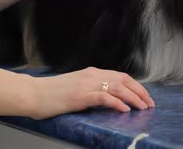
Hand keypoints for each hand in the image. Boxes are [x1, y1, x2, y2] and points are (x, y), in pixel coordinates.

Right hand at [29, 67, 154, 119]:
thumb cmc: (51, 94)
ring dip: (134, 98)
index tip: (145, 96)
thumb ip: (92, 89)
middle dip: (140, 92)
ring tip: (143, 107)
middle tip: (150, 103)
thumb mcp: (76, 87)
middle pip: (124, 80)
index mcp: (92, 72)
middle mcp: (92, 75)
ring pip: (118, 87)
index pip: (121, 76)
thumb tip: (108, 98)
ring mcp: (86, 84)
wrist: (32, 94)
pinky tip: (125, 110)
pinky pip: (105, 97)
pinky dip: (118, 103)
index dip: (136, 86)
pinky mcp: (80, 96)